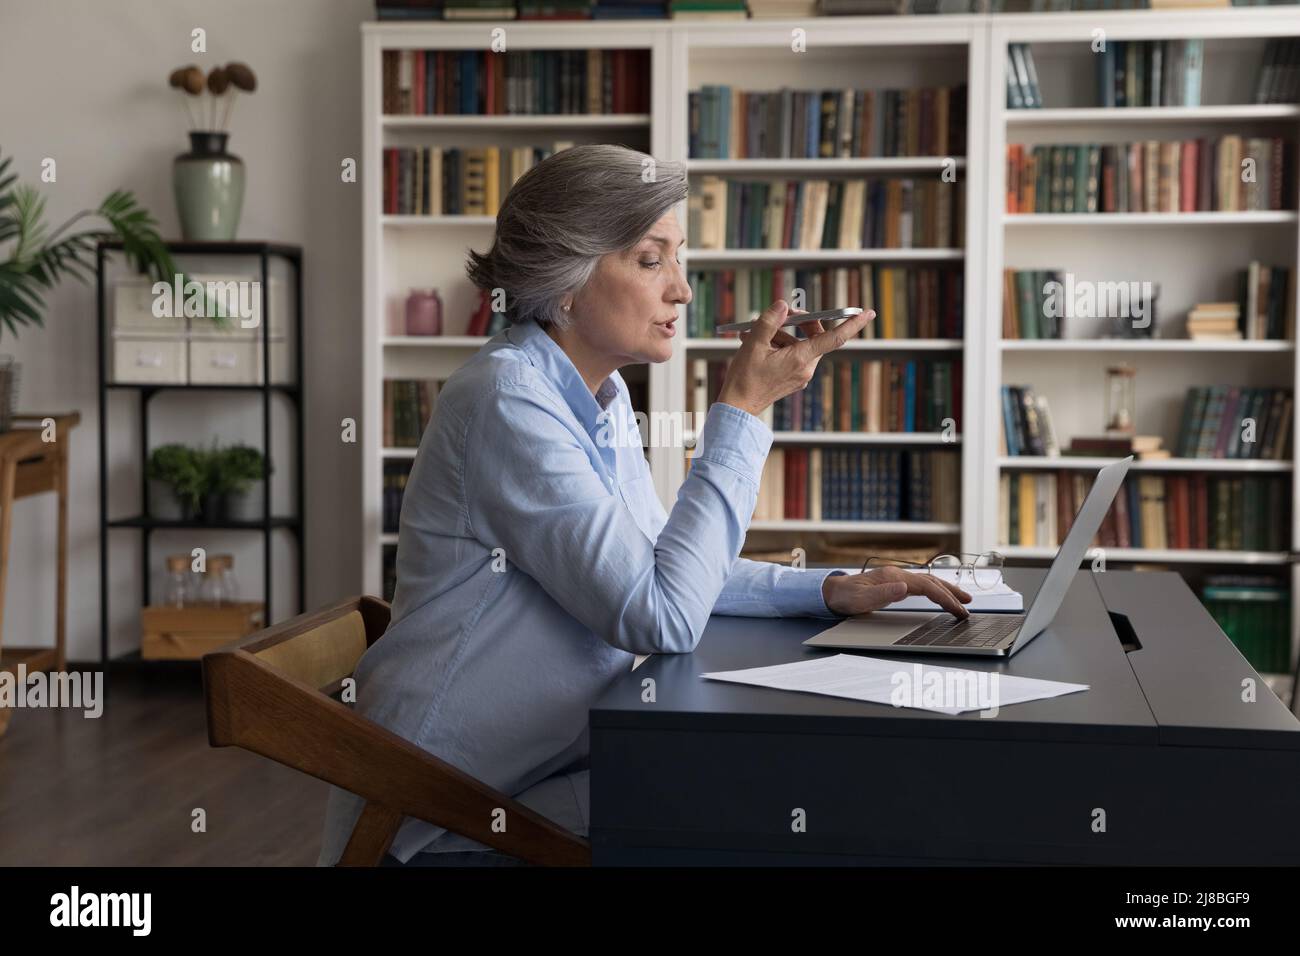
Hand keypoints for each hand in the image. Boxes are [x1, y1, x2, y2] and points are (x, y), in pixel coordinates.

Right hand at [716, 300, 874, 417]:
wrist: (737, 407)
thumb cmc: (745, 378)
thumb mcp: (753, 343)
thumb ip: (770, 321)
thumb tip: (783, 305)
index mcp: (801, 359)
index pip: (835, 338)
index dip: (853, 323)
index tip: (869, 313)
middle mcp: (806, 368)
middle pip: (813, 336)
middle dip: (797, 323)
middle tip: (778, 315)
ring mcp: (800, 376)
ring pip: (800, 344)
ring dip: (780, 335)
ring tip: (753, 335)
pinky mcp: (793, 379)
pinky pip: (793, 355)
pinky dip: (778, 346)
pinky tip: (757, 345)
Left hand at [822, 566, 971, 618]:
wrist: (832, 592)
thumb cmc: (845, 598)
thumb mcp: (861, 600)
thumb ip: (882, 594)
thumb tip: (905, 588)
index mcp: (893, 577)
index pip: (927, 587)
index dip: (945, 598)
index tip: (959, 610)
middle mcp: (898, 574)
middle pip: (931, 582)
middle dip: (952, 593)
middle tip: (968, 606)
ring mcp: (896, 577)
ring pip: (928, 582)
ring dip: (946, 590)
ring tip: (962, 599)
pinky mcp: (894, 583)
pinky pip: (921, 585)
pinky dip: (935, 590)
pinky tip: (939, 595)